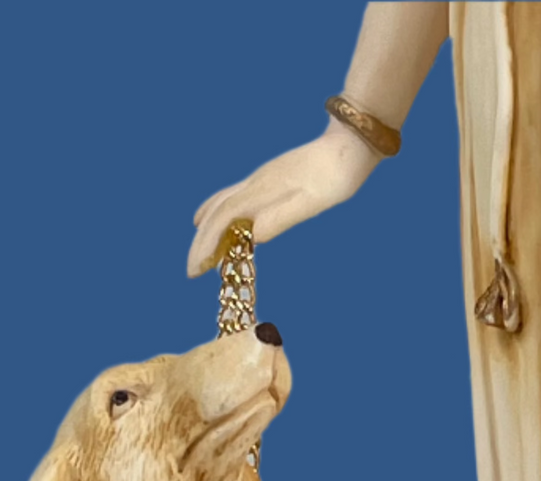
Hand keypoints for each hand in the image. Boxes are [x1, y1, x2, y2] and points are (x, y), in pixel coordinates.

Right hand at [187, 124, 377, 275]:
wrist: (348, 146)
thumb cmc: (335, 178)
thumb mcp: (312, 203)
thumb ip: (282, 217)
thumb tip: (254, 236)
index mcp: (263, 191)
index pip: (224, 220)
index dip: (207, 246)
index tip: (196, 271)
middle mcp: (255, 183)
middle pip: (217, 213)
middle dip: (202, 243)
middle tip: (192, 272)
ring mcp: (259, 179)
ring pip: (222, 203)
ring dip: (207, 228)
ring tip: (200, 252)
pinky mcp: (267, 179)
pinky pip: (232, 197)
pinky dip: (217, 211)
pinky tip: (213, 218)